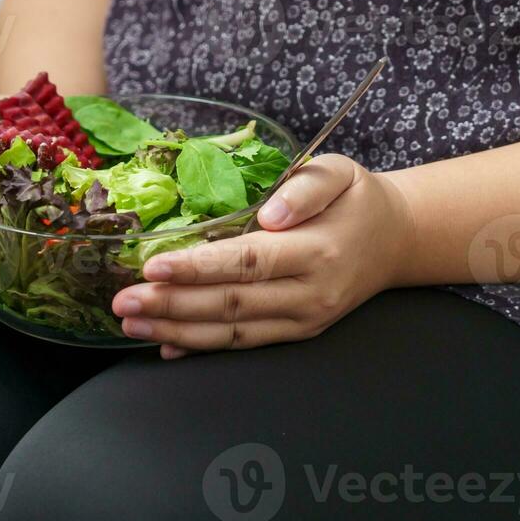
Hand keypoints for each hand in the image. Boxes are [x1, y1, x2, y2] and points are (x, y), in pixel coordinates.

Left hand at [110, 154, 415, 357]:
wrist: (396, 240)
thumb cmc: (356, 199)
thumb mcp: (339, 172)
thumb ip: (305, 187)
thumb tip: (270, 213)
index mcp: (317, 251)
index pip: (248, 263)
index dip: (198, 268)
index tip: (153, 266)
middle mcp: (310, 293)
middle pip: (232, 304)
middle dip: (172, 305)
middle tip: (123, 300)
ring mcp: (304, 319)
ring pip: (233, 332)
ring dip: (177, 330)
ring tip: (131, 322)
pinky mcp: (298, 332)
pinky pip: (246, 344)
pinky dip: (202, 348)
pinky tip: (165, 344)